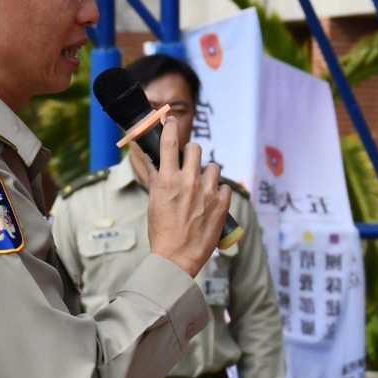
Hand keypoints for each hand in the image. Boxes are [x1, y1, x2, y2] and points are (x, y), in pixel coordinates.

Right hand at [146, 123, 232, 277]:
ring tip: (202, 188)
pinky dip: (219, 192)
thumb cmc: (161, 230)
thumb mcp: (153, 201)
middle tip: (190, 164)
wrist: (177, 256)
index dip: (171, 127)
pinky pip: (224, 186)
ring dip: (207, 174)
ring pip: (213, 166)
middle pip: (196, 148)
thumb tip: (153, 159)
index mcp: (168, 180)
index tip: (172, 120)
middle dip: (192, 153)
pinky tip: (212, 202)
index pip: (170, 143)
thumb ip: (156, 178)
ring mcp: (208, 192)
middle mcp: (189, 182)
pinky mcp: (222, 203)